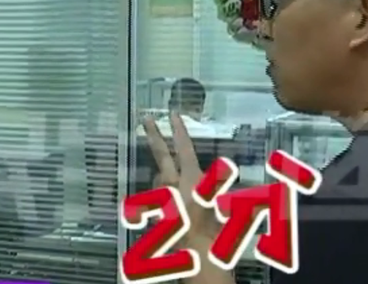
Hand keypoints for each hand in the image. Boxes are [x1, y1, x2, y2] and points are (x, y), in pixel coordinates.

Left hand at [144, 112, 219, 238]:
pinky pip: (161, 195)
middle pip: (161, 154)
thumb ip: (217, 182)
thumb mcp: (222, 198)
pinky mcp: (158, 210)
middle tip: (146, 119)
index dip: (179, 130)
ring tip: (177, 179)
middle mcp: (172, 184)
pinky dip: (166, 192)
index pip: (184, 147)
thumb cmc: (215, 225)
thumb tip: (221, 170)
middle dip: (153, 135)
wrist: (198, 252)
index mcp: (190, 178)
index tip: (173, 114)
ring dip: (166, 173)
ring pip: (160, 177)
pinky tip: (176, 200)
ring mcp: (163, 197)